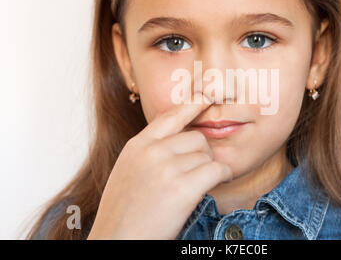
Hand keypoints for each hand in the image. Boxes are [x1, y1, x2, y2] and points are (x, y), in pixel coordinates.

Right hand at [87, 95, 232, 238]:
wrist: (116, 242)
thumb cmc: (123, 213)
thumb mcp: (128, 171)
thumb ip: (148, 153)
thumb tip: (178, 141)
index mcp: (137, 146)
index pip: (169, 116)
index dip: (191, 105)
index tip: (206, 98)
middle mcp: (151, 152)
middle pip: (196, 137)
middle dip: (203, 154)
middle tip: (199, 171)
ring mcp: (166, 169)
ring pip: (207, 155)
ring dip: (210, 169)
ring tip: (203, 183)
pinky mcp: (182, 189)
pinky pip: (216, 170)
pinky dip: (223, 175)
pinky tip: (219, 182)